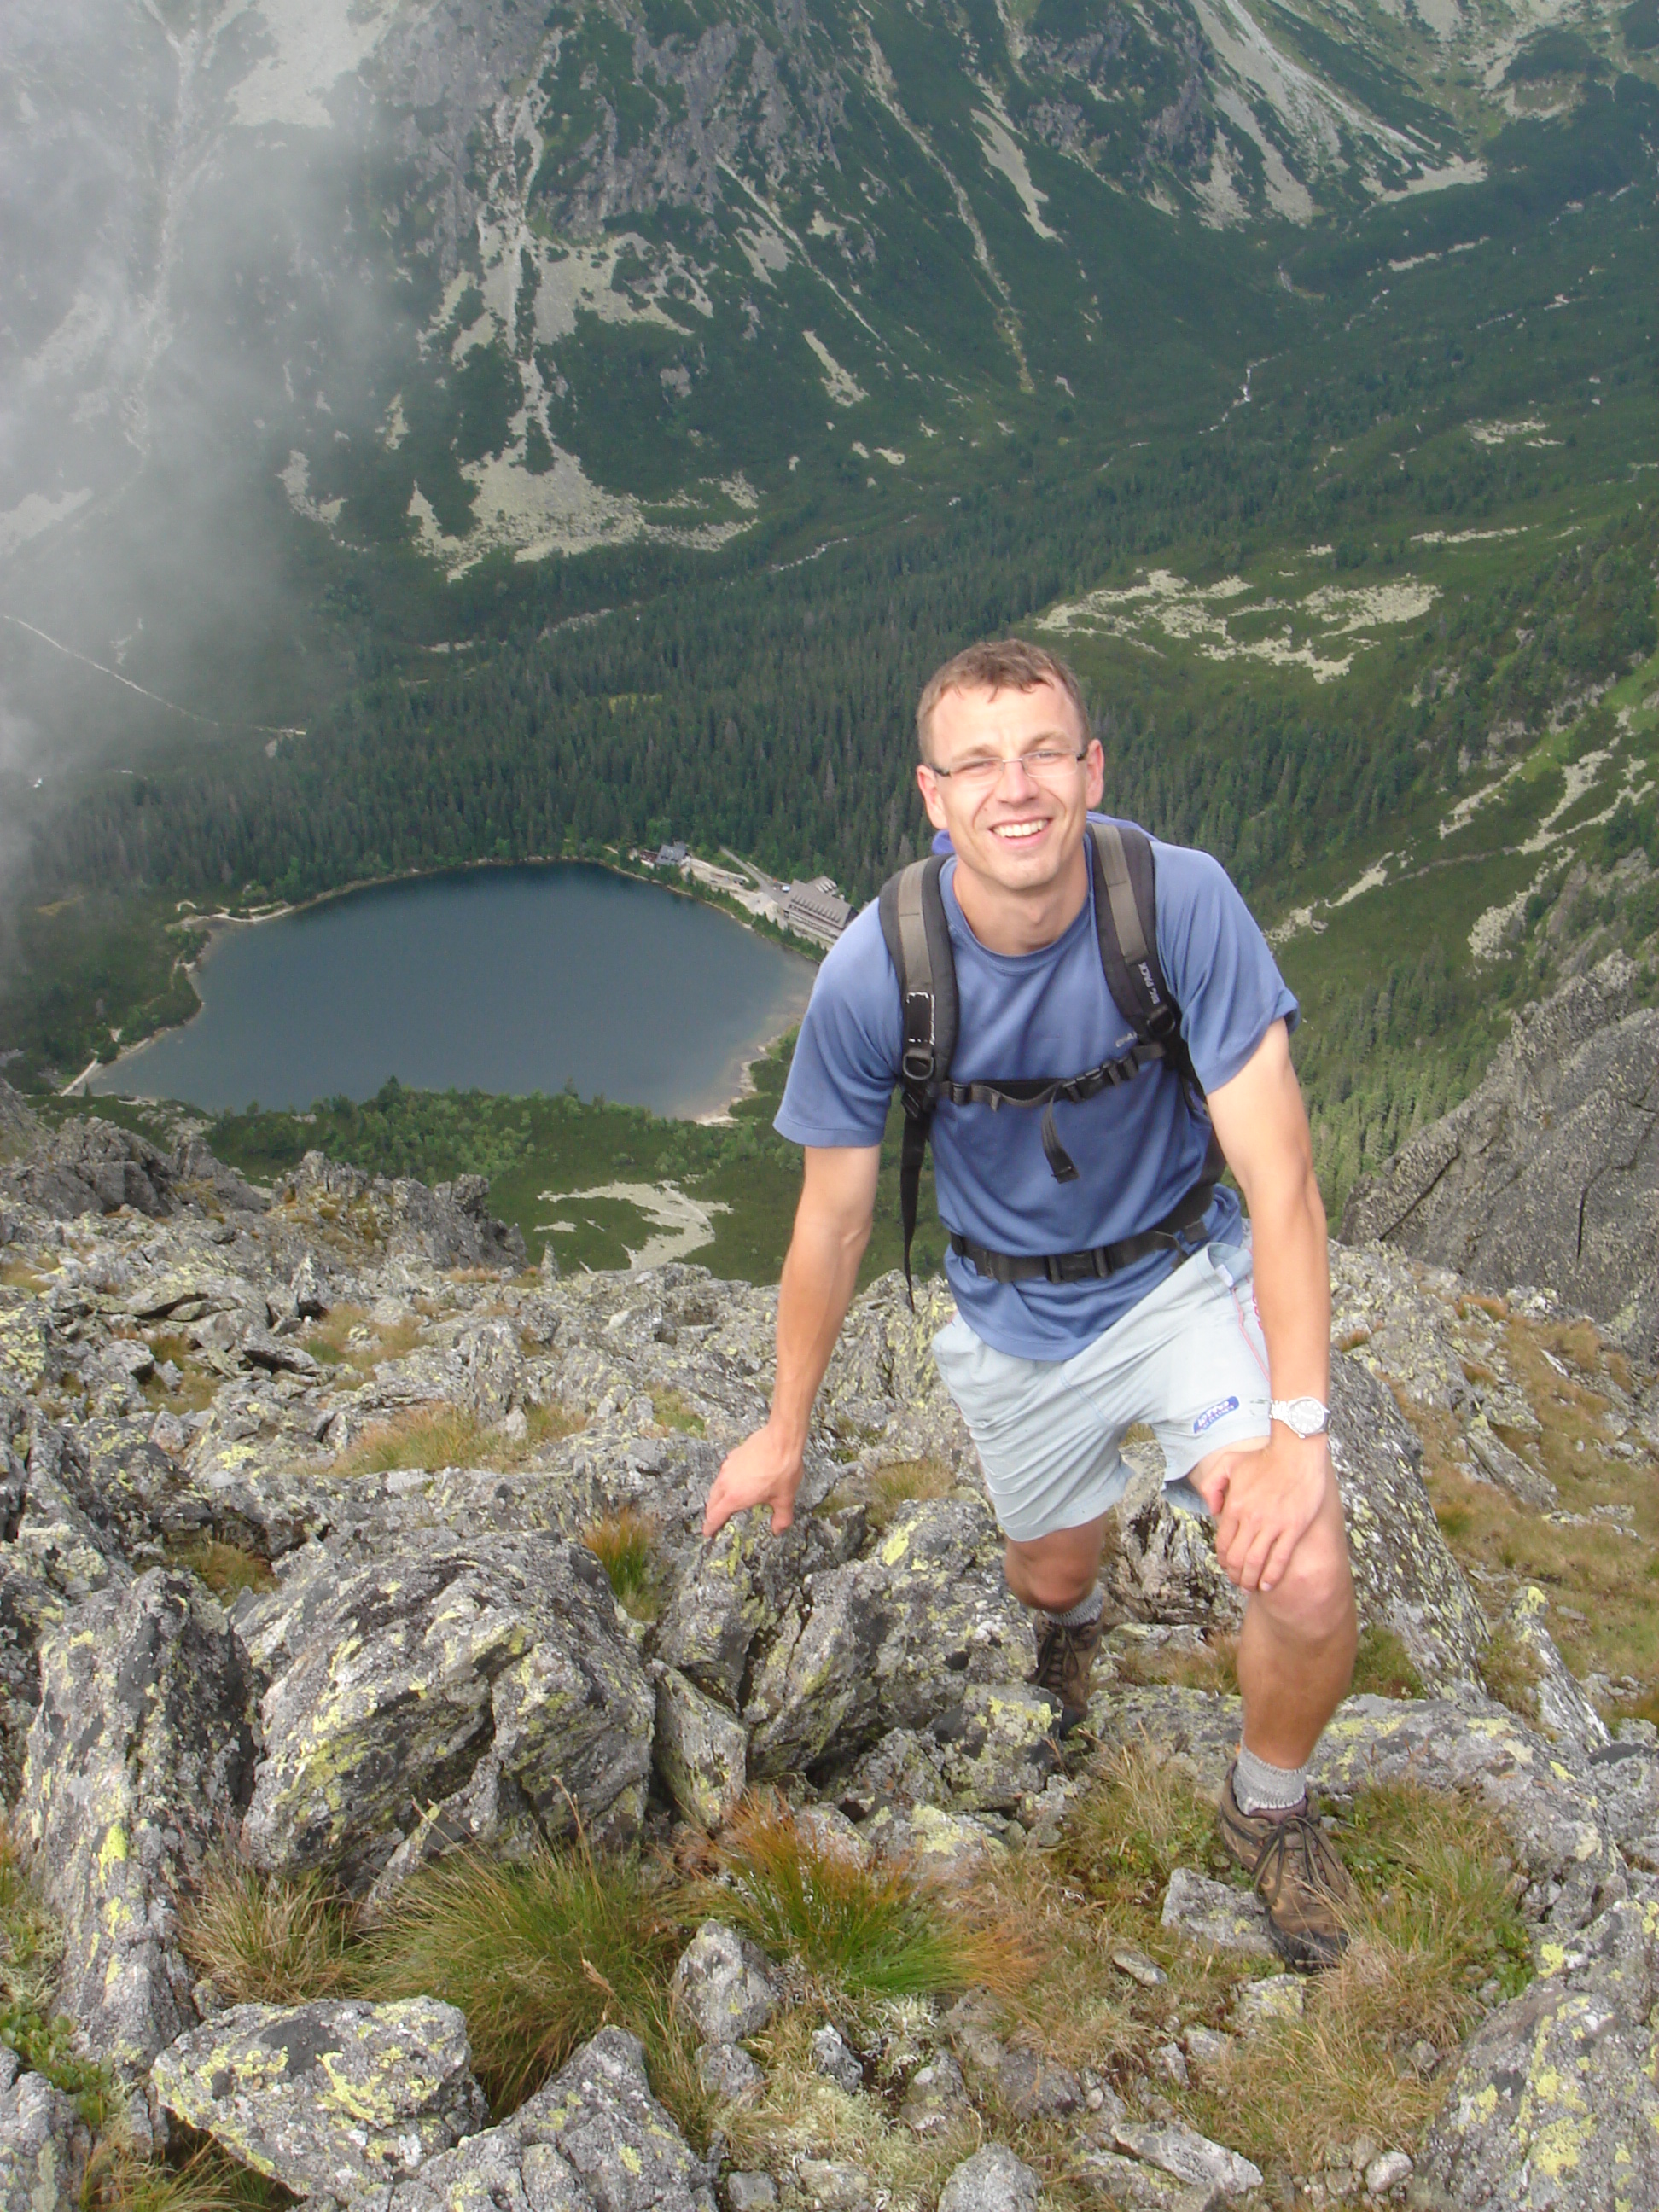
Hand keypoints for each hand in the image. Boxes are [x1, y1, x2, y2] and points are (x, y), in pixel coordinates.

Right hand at [702, 1423, 804, 1538]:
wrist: (782, 1439)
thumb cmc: (782, 1467)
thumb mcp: (785, 1498)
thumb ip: (781, 1518)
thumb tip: (778, 1529)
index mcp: (735, 1497)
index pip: (715, 1516)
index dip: (710, 1526)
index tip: (707, 1532)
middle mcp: (727, 1482)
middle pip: (712, 1502)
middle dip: (711, 1513)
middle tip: (715, 1520)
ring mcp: (728, 1467)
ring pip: (716, 1486)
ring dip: (717, 1497)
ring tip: (724, 1502)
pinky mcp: (733, 1456)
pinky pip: (724, 1473)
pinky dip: (725, 1482)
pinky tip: (737, 1481)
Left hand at [1189, 1433, 1328, 1595]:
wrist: (1296, 1450)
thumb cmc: (1265, 1456)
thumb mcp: (1229, 1463)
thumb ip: (1213, 1485)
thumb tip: (1212, 1510)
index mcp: (1235, 1505)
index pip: (1223, 1542)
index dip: (1223, 1560)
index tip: (1227, 1567)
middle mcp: (1251, 1519)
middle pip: (1237, 1558)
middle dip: (1234, 1575)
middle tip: (1237, 1581)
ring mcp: (1273, 1525)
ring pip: (1255, 1563)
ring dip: (1249, 1580)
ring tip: (1250, 1587)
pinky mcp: (1293, 1528)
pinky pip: (1279, 1559)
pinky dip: (1271, 1577)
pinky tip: (1268, 1585)